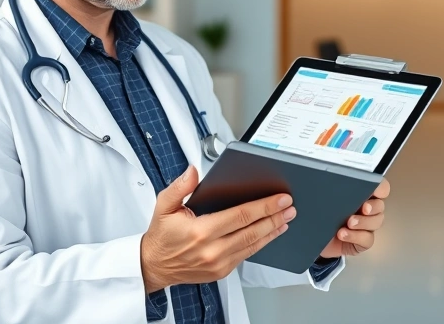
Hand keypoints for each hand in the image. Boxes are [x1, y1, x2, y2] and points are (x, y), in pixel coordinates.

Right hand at [140, 166, 293, 292]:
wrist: (154, 265)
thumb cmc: (161, 236)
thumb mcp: (164, 205)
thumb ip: (179, 186)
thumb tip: (193, 171)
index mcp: (201, 231)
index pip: (240, 216)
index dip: (264, 206)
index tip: (279, 199)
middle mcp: (212, 250)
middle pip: (253, 231)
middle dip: (274, 217)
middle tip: (290, 207)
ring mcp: (218, 263)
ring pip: (253, 245)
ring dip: (272, 231)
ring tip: (286, 219)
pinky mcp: (222, 271)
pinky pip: (246, 255)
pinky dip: (261, 243)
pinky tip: (270, 233)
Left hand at [319, 179, 389, 258]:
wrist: (310, 236)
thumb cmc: (320, 213)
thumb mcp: (324, 197)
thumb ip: (333, 188)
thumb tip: (334, 175)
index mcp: (362, 194)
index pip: (380, 188)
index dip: (381, 188)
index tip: (375, 189)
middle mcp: (367, 209)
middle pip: (380, 206)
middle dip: (373, 207)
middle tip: (363, 208)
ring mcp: (366, 226)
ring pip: (376, 222)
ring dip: (364, 222)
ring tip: (349, 223)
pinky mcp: (362, 241)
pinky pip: (367, 239)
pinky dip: (356, 236)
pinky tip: (343, 234)